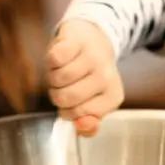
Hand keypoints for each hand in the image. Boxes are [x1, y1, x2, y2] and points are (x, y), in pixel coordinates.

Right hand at [45, 19, 122, 136]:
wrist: (92, 39)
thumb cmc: (88, 76)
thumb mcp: (92, 104)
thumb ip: (87, 125)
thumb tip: (81, 125)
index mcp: (113, 97)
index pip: (78, 115)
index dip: (67, 110)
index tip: (74, 100)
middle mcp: (106, 76)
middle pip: (65, 98)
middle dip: (57, 94)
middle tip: (65, 86)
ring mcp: (93, 57)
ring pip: (58, 79)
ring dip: (53, 77)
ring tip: (62, 71)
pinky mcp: (78, 40)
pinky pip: (54, 59)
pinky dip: (51, 61)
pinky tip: (61, 58)